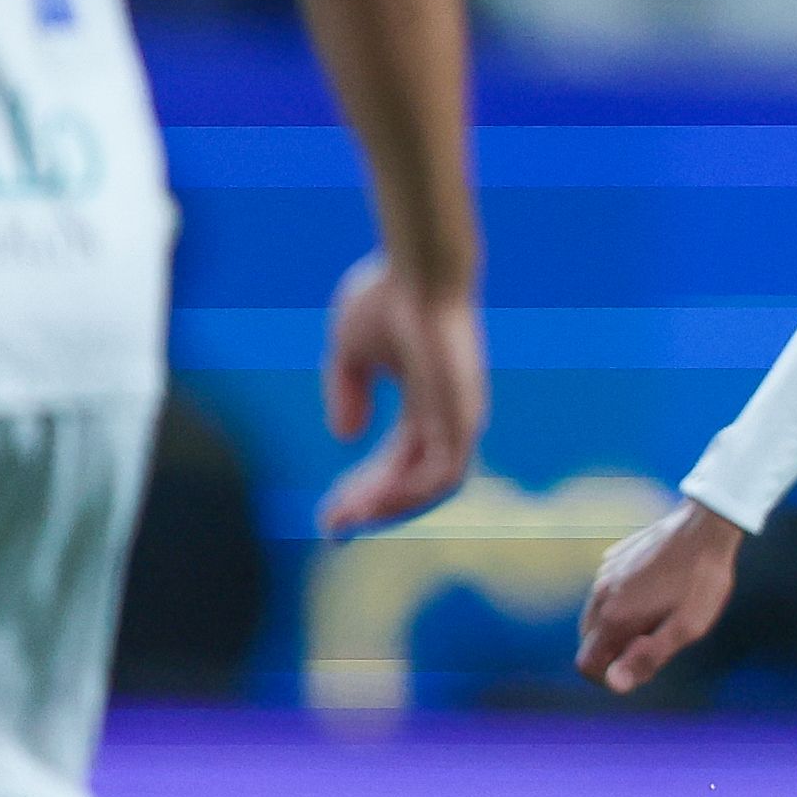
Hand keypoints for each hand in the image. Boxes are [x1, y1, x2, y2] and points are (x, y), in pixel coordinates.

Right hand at [316, 253, 485, 534]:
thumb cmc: (386, 296)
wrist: (418, 269)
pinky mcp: (465, 417)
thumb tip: (346, 437)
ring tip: (347, 519)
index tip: (330, 512)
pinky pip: (443, 474)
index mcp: (424, 402)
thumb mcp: (350, 350)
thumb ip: (346, 391)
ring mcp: (459, 419)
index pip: (397, 462)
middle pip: (410, 481)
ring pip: (429, 486)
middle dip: (370, 506)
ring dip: (387, 507)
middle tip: (332, 526)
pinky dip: (410, 493)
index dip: (364, 488)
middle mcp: (446, 417)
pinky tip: (374, 502)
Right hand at [576, 495, 744, 692]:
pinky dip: (620, 603)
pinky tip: (653, 592)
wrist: (705, 526)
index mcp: (614, 616)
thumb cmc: (701, 580)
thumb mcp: (685, 628)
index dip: (608, 677)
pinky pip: (605, 592)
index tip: (637, 668)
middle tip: (653, 643)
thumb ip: (647, 658)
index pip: (586, 664)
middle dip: (613, 652)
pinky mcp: (613, 557)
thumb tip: (614, 683)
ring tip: (656, 617)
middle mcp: (600, 594)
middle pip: (588, 642)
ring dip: (616, 627)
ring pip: (595, 616)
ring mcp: (604, 573)